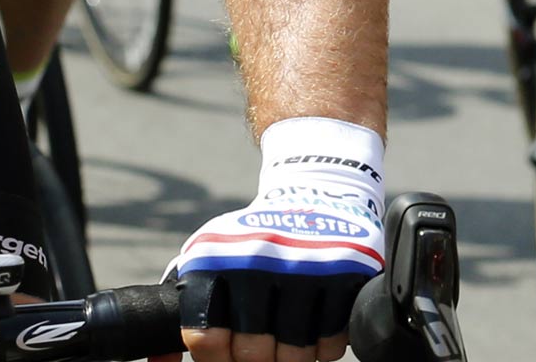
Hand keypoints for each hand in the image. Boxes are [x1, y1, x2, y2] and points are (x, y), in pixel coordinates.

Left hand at [166, 118, 384, 361]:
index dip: (218, 354)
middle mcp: (259, 258)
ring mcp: (306, 265)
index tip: (228, 347)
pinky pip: (331, 343)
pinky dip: (323, 347)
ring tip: (288, 337)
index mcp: (218, 256)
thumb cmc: (255, 240)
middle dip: (257, 357)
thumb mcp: (213, 257)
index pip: (206, 339)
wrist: (316, 189)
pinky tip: (315, 323)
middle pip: (253, 353)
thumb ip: (190, 307)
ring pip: (295, 355)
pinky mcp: (346, 272)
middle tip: (263, 344)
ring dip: (291, 356)